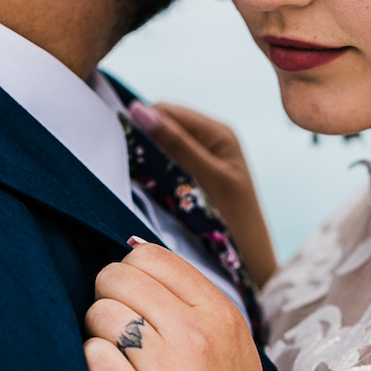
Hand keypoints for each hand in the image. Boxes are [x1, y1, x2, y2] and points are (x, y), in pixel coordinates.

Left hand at [82, 241, 281, 370]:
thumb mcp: (231, 353)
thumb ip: (191, 303)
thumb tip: (132, 248)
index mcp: (224, 317)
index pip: (148, 256)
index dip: (126, 279)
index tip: (131, 310)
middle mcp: (200, 338)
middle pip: (116, 278)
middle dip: (105, 304)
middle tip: (119, 346)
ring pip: (98, 314)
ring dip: (95, 338)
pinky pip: (89, 356)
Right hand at [129, 101, 276, 288]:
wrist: (251, 260)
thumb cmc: (235, 220)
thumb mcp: (206, 177)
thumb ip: (175, 143)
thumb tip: (137, 109)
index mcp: (217, 132)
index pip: (164, 111)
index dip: (140, 123)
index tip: (119, 146)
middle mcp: (208, 141)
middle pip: (160, 127)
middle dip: (141, 142)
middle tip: (126, 166)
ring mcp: (200, 160)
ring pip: (159, 147)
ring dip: (144, 159)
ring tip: (134, 178)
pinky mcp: (191, 179)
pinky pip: (162, 166)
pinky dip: (150, 173)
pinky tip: (144, 188)